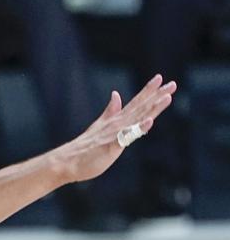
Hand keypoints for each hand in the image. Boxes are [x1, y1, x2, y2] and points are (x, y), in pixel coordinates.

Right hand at [61, 75, 177, 183]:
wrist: (66, 161)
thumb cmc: (84, 147)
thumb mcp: (100, 125)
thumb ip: (110, 111)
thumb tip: (116, 94)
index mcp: (116, 120)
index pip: (136, 103)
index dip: (148, 91)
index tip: (160, 78)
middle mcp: (117, 124)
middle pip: (140, 107)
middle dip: (156, 95)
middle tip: (172, 83)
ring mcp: (114, 134)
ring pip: (137, 118)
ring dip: (152, 108)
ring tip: (167, 97)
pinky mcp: (111, 146)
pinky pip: (126, 137)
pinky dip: (138, 129)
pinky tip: (148, 122)